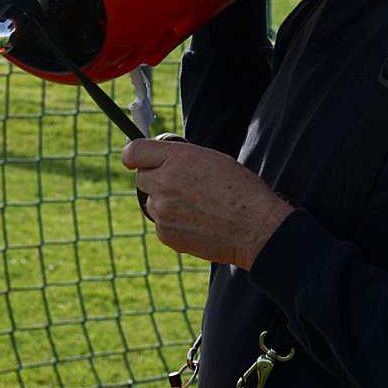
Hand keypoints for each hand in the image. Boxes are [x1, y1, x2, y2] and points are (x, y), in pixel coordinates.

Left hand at [122, 138, 293, 268]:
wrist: (253, 226)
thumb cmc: (240, 189)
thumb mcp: (210, 159)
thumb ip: (180, 158)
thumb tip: (162, 161)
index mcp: (176, 158)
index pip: (133, 152)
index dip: (134, 155)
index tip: (136, 159)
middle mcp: (163, 182)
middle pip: (142, 179)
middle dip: (155, 179)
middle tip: (180, 184)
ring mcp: (162, 211)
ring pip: (152, 203)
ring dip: (166, 203)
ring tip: (197, 207)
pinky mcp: (165, 234)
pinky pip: (161, 225)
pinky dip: (173, 224)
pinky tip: (198, 223)